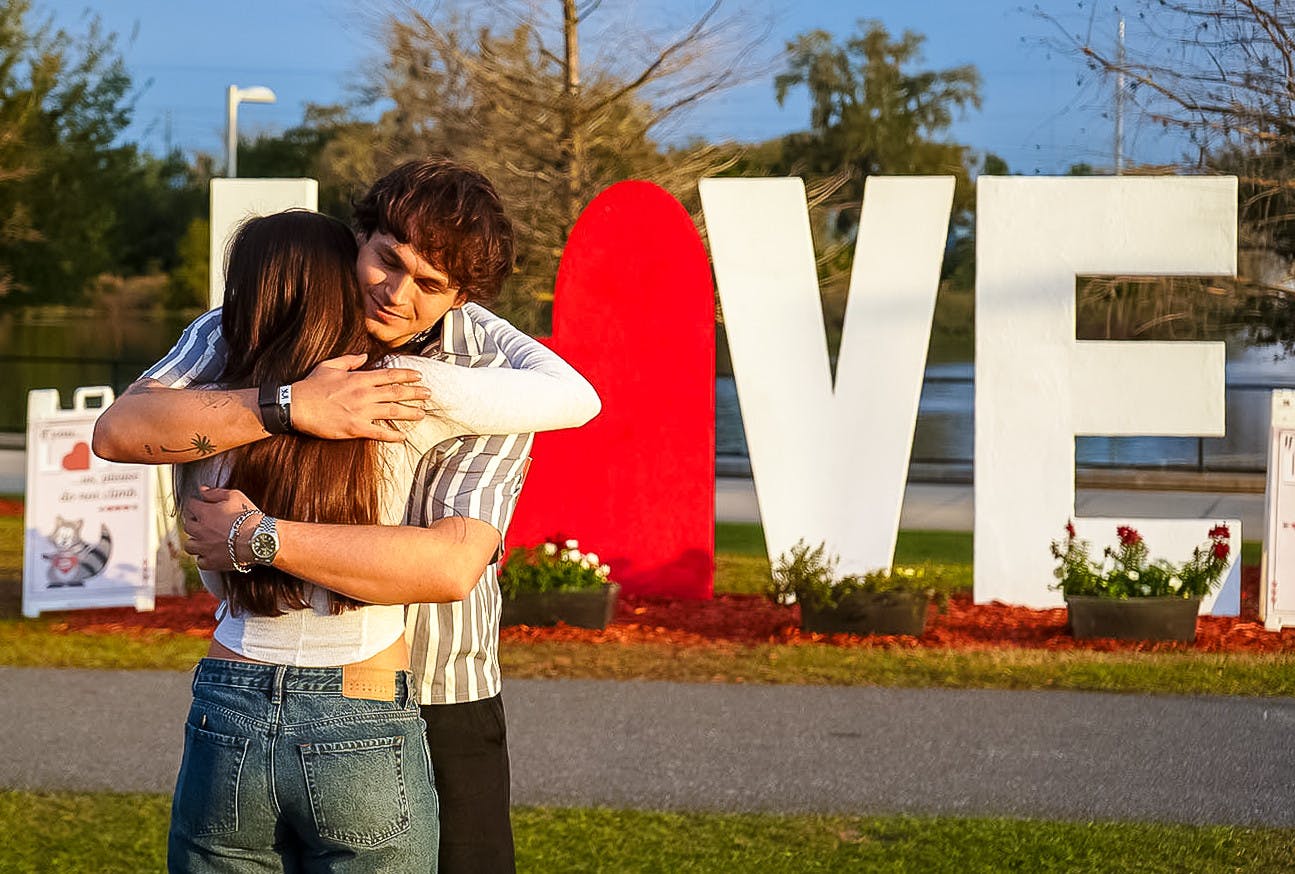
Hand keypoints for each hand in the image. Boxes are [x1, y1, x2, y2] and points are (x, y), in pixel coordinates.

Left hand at [182, 486, 257, 571]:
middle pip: (187, 526)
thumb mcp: (235, 496)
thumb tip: (202, 490)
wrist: (259, 538)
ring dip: (196, 541)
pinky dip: (204, 558)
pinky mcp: (211, 562)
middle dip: (194, 523)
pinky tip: (211, 553)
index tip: (201, 506)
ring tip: (205, 540)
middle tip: (204, 523)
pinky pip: (200, 561)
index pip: (190, 506)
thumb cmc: (249, 516)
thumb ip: (216, 493)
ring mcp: (204, 548)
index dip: (196, 505)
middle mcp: (200, 530)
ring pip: (189, 545)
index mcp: (204, 513)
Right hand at [290, 354, 430, 441]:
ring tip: (422, 414)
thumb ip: (349, 360)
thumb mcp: (329, 366)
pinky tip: (403, 437)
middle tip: (428, 394)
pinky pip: (379, 432)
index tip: (419, 376)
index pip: (390, 375)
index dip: (407, 375)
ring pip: (393, 411)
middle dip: (415, 393)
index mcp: (359, 378)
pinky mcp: (355, 428)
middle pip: (397, 392)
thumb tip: (364, 356)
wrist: (295, 406)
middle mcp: (364, 394)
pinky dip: (393, 435)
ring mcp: (361, 412)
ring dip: (410, 412)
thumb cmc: (311, 386)